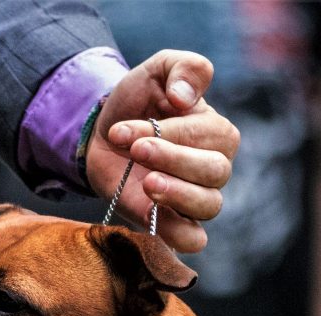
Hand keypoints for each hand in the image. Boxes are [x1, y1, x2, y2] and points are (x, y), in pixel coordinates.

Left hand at [85, 50, 239, 252]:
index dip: (175, 134)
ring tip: (146, 183)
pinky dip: (178, 233)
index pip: (211, 137)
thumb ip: (181, 69)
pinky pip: (194, 241)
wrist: (102, 137)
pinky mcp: (178, 226)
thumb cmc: (136, 104)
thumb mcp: (156, 72)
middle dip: (174, 160)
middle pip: (216, 172)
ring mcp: (198, 201)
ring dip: (177, 194)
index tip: (130, 131)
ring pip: (210, 206)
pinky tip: (152, 214)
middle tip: (137, 151)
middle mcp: (214, 169)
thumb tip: (185, 97)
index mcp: (217, 133)